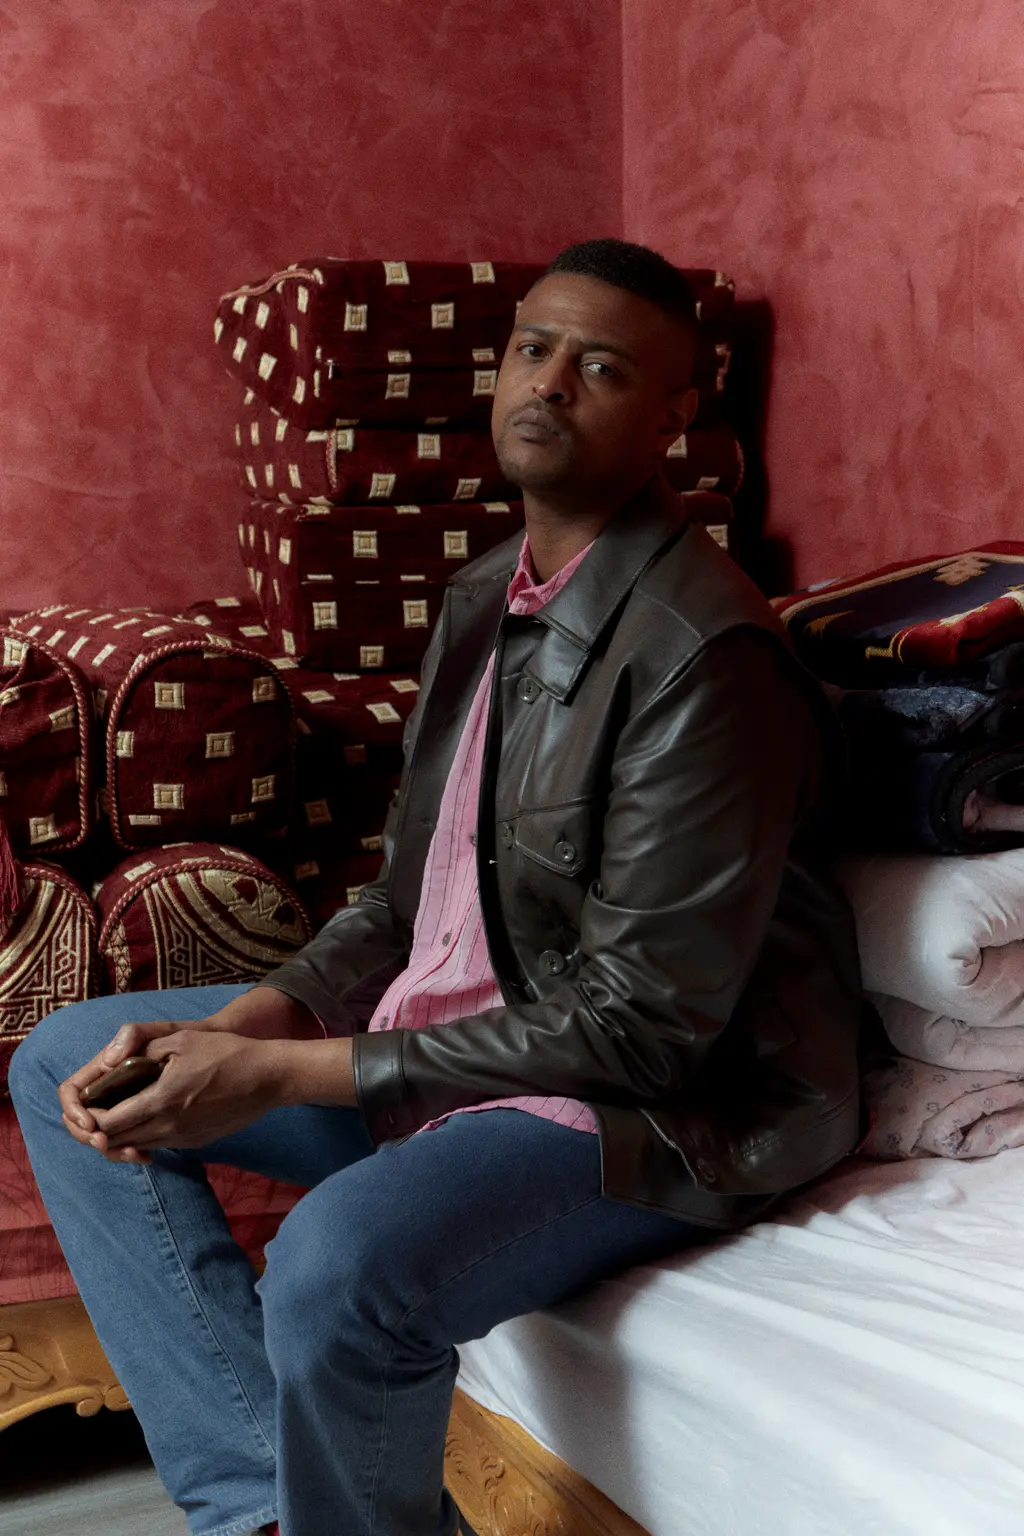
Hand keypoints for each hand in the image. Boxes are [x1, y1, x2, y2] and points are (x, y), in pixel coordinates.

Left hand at [58, 988, 320, 1162]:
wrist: (268, 1077)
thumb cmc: (226, 1052)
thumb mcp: (181, 1039)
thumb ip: (143, 1052)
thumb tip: (114, 1063)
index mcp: (160, 1101)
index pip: (108, 1124)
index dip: (91, 1117)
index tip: (89, 1103)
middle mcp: (169, 1127)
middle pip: (118, 1142)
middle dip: (101, 1130)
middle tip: (98, 1110)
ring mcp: (184, 1138)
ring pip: (138, 1146)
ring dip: (124, 1135)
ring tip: (121, 1113)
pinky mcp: (198, 1142)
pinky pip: (161, 1145)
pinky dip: (147, 1136)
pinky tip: (151, 1116)